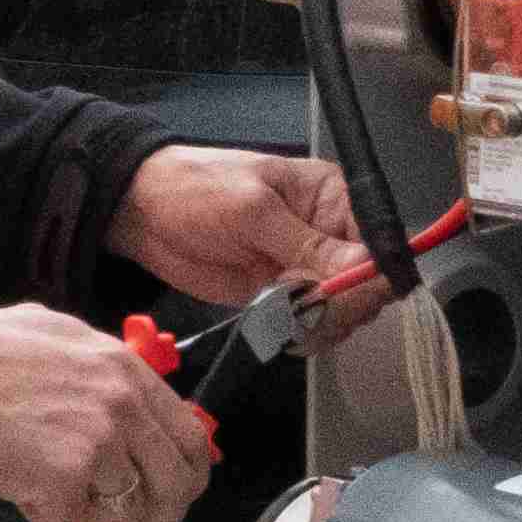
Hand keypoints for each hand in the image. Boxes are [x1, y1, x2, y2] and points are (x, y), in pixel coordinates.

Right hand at [0, 304, 219, 521]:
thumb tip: (126, 411)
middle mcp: (122, 402)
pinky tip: (15, 485)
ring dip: (90, 515)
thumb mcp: (55, 337)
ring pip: (123, 510)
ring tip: (50, 492)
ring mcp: (98, 441)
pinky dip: (41, 516)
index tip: (170, 495)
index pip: (190, 434)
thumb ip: (99, 372)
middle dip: (156, 518)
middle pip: (174, 482)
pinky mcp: (65, 478)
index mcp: (124, 368)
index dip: (186, 475)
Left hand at [110, 146, 361, 309]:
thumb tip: (364, 269)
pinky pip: (310, 325)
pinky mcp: (282, 297)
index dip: (373, 274)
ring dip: (318, 322)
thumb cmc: (197, 189)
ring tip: (281, 310)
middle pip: (367, 285)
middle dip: (341, 303)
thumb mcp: (254, 210)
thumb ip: (308, 244)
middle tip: (303, 303)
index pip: (377, 242)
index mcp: (332, 198)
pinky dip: (298, 333)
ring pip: (342, 311)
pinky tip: (275, 325)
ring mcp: (306, 269)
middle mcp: (328, 235)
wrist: (144, 212)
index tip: (352, 295)